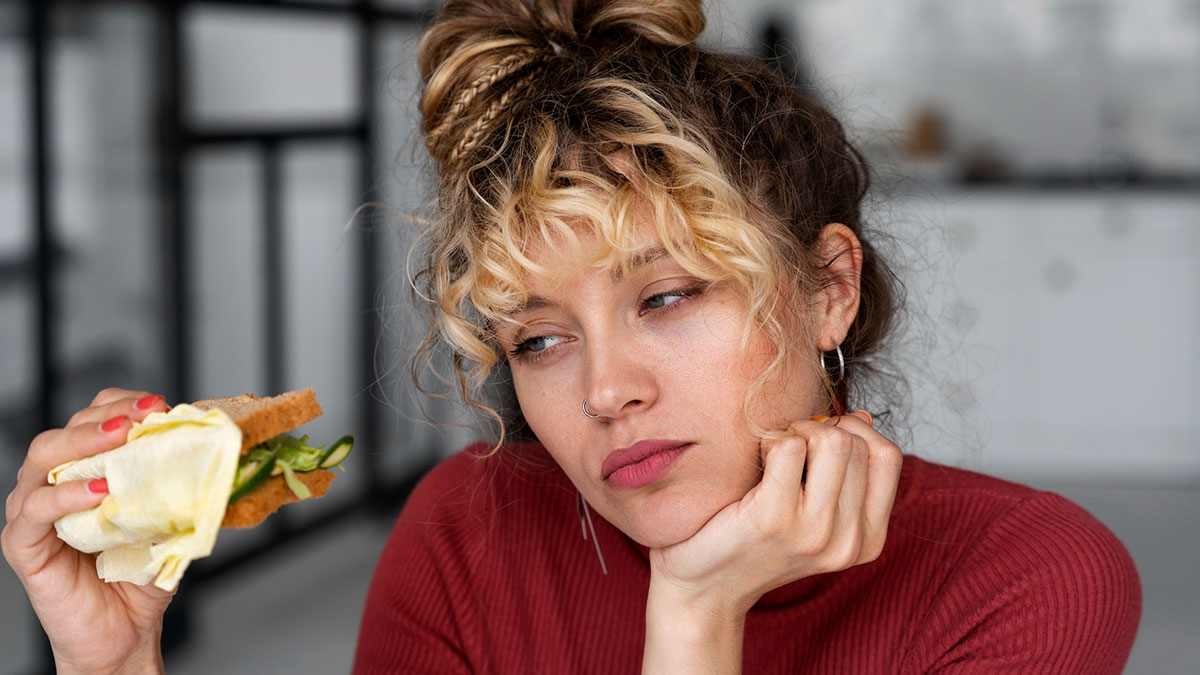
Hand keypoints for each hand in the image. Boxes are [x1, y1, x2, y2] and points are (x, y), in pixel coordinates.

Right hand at [2, 388, 173, 674]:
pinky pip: (35, 510)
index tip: (158, 404)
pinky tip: (96, 492)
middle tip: (138, 418)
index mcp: (85, 470)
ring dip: (83, 443)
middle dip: (103, 418)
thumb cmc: (141, 574)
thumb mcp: (168, 519)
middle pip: (65, 431)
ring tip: (120, 439)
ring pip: (42, 459)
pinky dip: (64, 495)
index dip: (122, 405)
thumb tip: (218, 451)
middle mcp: (53, 483)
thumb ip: (180, 485)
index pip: (93, 418)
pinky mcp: (23, 544)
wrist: (126, 632)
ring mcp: (32, 512)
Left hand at [648, 411, 903, 617]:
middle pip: (855, 443)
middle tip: (788, 448)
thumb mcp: (814, 514)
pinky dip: (769, 441)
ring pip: (830, 440)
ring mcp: (813, 532)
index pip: (888, 457)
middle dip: (820, 428)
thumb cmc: (755, 541)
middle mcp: (848, 541)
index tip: (821, 442)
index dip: (855, 433)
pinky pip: (787, 447)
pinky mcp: (773, 518)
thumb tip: (862, 417)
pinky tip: (755, 464)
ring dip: (796, 432)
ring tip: (773, 455)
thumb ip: (845, 473)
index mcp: (867, 541)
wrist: (704, 589)